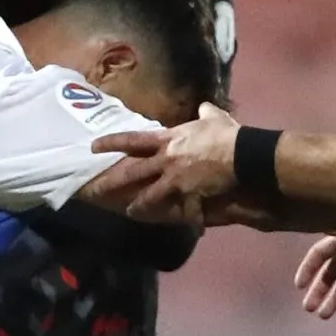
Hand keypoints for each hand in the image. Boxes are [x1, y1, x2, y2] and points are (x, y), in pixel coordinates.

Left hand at [93, 102, 240, 223]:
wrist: (242, 154)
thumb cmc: (226, 134)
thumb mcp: (214, 118)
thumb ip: (205, 113)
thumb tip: (203, 107)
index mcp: (168, 140)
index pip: (133, 140)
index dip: (112, 143)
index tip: (94, 146)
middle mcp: (166, 161)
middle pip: (133, 172)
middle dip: (112, 182)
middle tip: (96, 190)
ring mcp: (176, 180)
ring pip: (150, 195)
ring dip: (139, 205)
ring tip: (130, 211)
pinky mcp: (189, 195)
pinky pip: (186, 211)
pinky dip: (191, 219)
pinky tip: (191, 228)